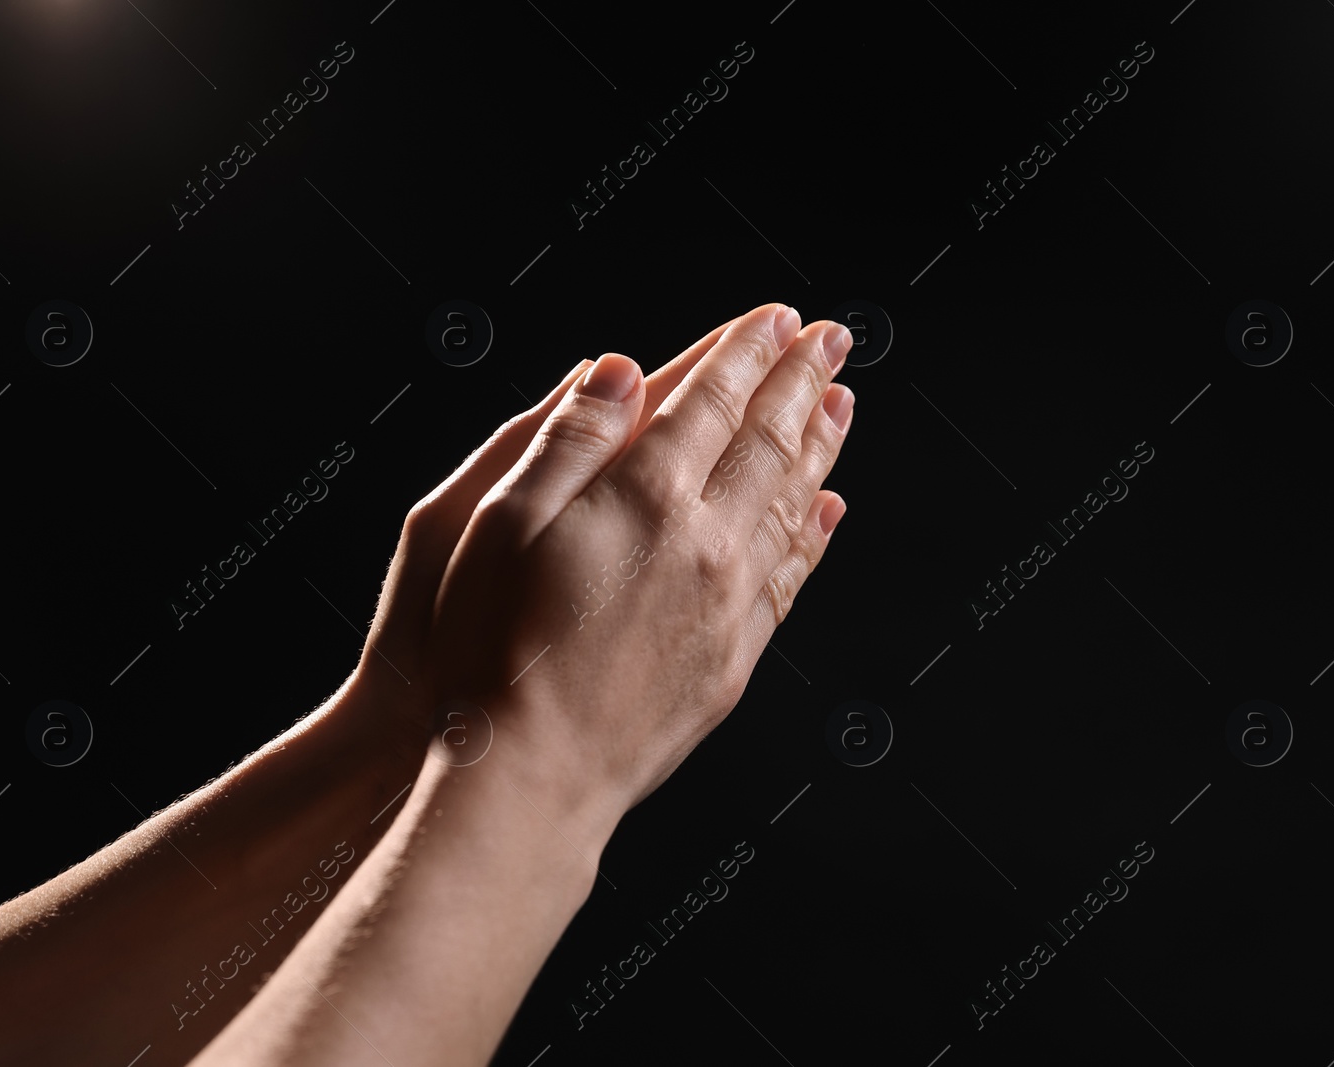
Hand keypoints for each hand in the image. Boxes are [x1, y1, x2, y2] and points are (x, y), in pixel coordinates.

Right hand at [423, 302, 853, 817]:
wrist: (529, 773)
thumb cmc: (492, 647)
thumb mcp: (498, 520)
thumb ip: (569, 438)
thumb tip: (617, 367)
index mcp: (646, 496)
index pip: (713, 401)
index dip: (746, 352)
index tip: (778, 317)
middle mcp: (705, 543)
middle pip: (768, 443)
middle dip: (802, 382)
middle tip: (835, 339)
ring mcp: (729, 606)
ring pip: (792, 506)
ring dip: (820, 447)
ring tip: (841, 404)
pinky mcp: (733, 661)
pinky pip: (790, 580)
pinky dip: (814, 536)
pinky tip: (826, 512)